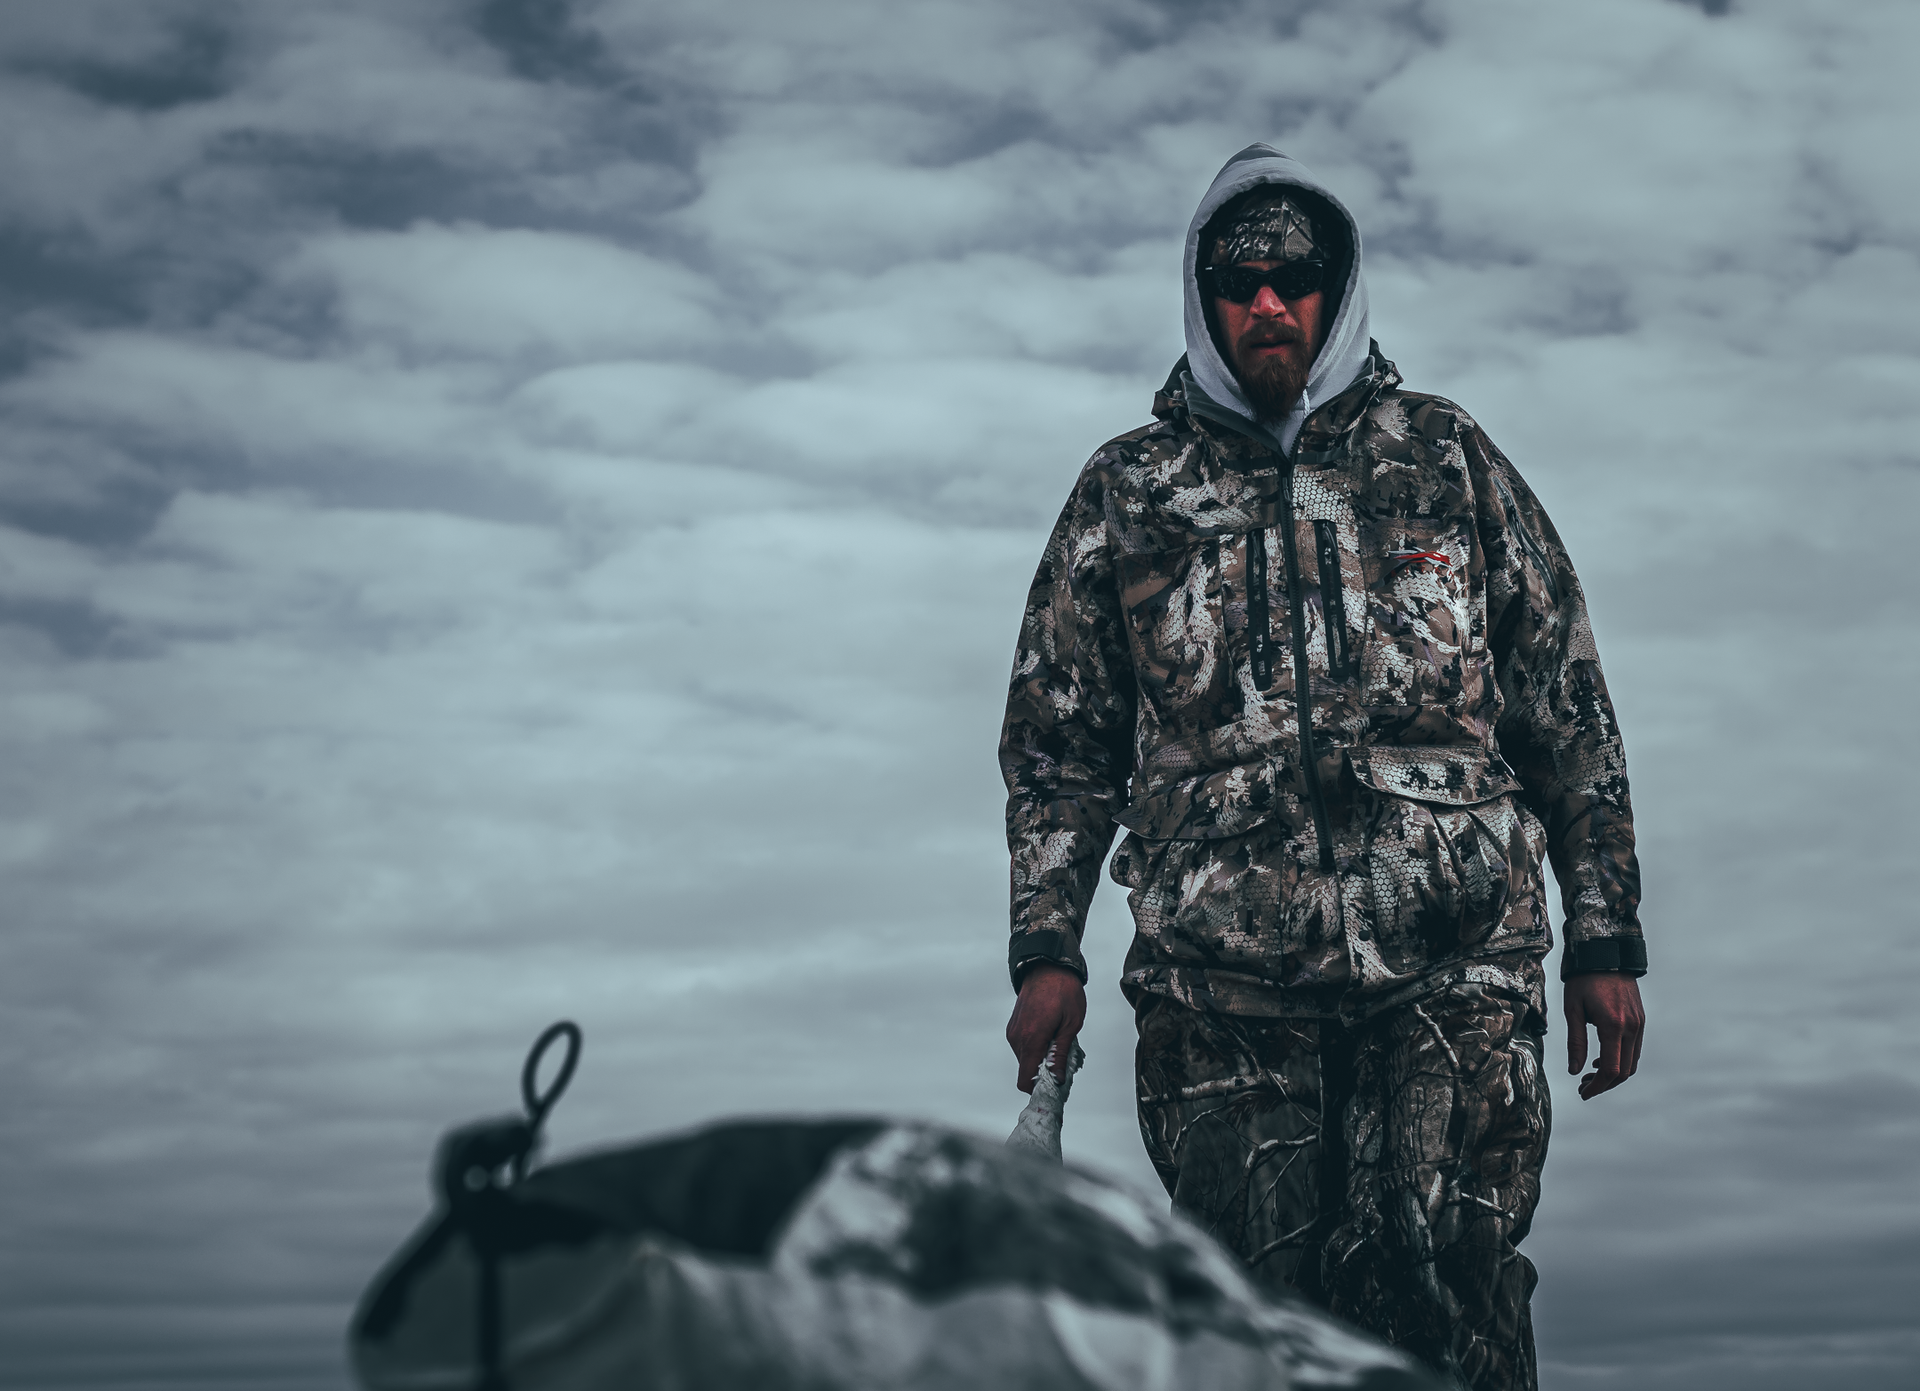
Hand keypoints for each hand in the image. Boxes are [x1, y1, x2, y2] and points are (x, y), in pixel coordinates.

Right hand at [1005, 964, 1086, 1093]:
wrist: (1046, 966)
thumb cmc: (1063, 991)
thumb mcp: (1071, 1024)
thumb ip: (1061, 1054)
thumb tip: (1058, 1079)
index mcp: (1032, 1039)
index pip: (1025, 1079)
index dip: (1039, 1088)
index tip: (1056, 1085)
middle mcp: (1018, 1038)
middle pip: (1026, 1071)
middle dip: (1044, 1072)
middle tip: (1065, 1059)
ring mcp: (1013, 1032)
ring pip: (1025, 1059)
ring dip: (1041, 1058)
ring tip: (1059, 1041)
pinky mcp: (1013, 1027)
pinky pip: (1024, 1047)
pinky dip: (1036, 1047)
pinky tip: (1051, 1033)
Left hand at [1565, 972, 1644, 1099]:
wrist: (1605, 953)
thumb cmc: (1583, 980)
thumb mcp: (1572, 1010)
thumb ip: (1575, 1042)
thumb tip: (1574, 1070)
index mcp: (1613, 1026)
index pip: (1611, 1070)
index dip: (1598, 1087)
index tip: (1583, 1093)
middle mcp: (1631, 1027)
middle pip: (1625, 1071)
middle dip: (1605, 1085)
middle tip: (1583, 1087)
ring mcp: (1639, 1023)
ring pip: (1632, 1062)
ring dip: (1614, 1074)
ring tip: (1590, 1076)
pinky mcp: (1640, 1019)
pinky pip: (1634, 1048)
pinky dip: (1621, 1060)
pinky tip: (1603, 1059)